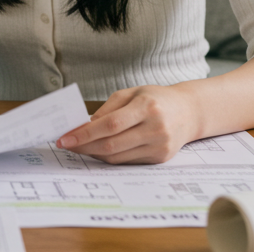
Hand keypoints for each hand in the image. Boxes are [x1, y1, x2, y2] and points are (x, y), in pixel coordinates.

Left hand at [56, 84, 200, 163]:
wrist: (189, 112)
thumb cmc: (156, 98)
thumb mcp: (131, 93)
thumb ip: (108, 109)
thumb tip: (83, 126)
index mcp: (147, 107)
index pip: (110, 125)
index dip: (85, 134)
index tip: (65, 138)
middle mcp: (156, 129)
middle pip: (112, 144)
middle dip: (84, 146)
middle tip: (66, 144)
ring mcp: (159, 146)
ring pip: (117, 156)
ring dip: (93, 153)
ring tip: (78, 147)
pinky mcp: (160, 158)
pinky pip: (127, 161)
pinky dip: (109, 157)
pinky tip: (97, 150)